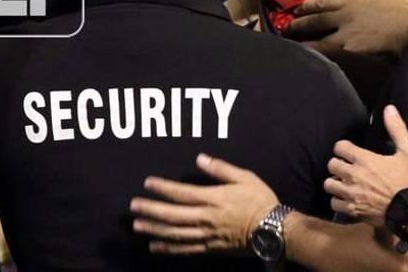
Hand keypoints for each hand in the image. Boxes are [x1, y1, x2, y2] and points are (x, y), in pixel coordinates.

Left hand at [130, 153, 279, 255]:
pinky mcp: (210, 248)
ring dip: (154, 229)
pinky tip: (155, 246)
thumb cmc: (259, 199)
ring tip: (137, 226)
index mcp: (213, 198)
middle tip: (133, 206)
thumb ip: (220, 168)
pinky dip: (169, 248)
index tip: (147, 183)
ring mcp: (207, 235)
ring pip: (175, 233)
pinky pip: (185, 249)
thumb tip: (200, 158)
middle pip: (172, 215)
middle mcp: (206, 218)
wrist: (273, 229)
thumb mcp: (244, 177)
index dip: (162, 188)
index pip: (181, 193)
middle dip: (151, 210)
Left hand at [286, 0, 407, 57]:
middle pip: (316, 21)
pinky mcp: (351, 53)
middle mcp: (344, 17)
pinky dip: (318, 58)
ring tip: (291, 47)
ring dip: (303, 43)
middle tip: (286, 28)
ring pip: (318, 40)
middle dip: (299, 24)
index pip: (323, 2)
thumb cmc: (405, 9)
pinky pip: (329, 56)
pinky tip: (310, 62)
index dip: (308, 5)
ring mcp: (346, 36)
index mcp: (352, 0)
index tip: (297, 8)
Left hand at [324, 105, 407, 226]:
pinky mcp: (353, 211)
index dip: (343, 147)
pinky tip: (347, 199)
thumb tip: (389, 109)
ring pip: (329, 184)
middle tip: (347, 167)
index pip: (339, 147)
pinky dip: (338, 201)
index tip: (348, 151)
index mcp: (365, 160)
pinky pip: (334, 204)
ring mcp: (352, 194)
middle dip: (338, 164)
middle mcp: (354, 176)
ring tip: (344, 182)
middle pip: (331, 164)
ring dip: (335, 182)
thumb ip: (397, 129)